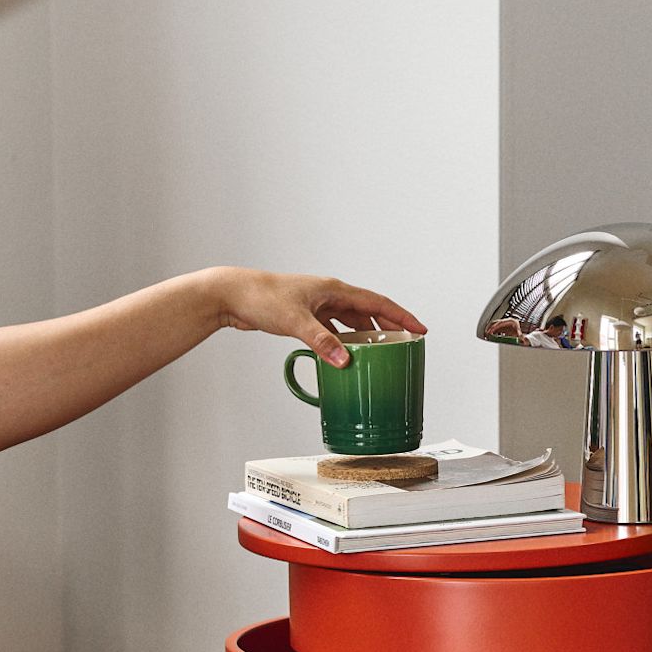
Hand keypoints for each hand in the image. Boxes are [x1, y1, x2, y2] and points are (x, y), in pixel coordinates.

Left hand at [212, 267, 426, 366]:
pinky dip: (342, 342)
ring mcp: (317, 306)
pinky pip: (333, 330)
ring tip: (379, 353)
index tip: (420, 329)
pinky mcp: (304, 316)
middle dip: (388, 328)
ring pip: (350, 321)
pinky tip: (344, 355)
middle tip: (405, 345)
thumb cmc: (261, 298)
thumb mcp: (296, 321)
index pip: (377, 302)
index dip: (401, 316)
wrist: (232, 295)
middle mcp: (328, 295)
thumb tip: (345, 360)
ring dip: (365, 335)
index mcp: (334, 290)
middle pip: (368, 312)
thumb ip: (322, 342)